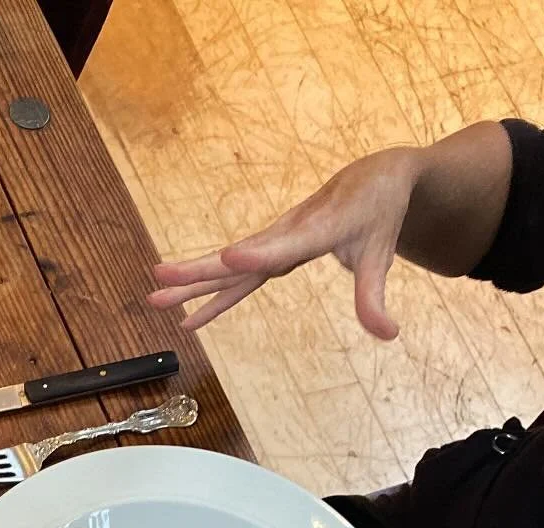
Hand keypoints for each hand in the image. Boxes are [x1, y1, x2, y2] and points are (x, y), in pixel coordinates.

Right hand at [147, 147, 423, 339]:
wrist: (373, 178)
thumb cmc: (379, 212)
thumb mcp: (382, 252)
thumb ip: (375, 296)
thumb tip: (388, 334)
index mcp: (318, 228)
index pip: (286, 244)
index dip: (259, 253)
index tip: (228, 258)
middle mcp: (287, 233)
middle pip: (239, 257)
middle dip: (200, 270)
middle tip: (160, 280)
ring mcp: (274, 241)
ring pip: (228, 265)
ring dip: (192, 283)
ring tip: (155, 299)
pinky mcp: (269, 250)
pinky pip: (236, 277)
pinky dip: (213, 296)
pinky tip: (189, 321)